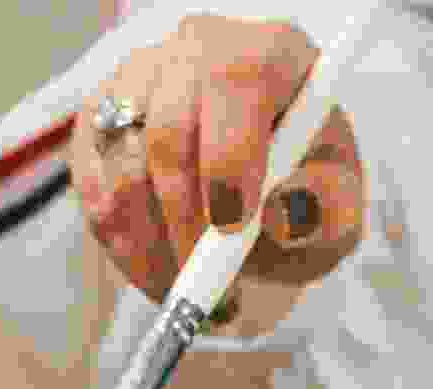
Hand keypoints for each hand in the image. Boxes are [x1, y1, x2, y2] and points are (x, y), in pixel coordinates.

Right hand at [70, 14, 365, 328]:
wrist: (266, 196)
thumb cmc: (305, 192)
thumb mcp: (337, 206)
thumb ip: (325, 208)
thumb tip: (287, 214)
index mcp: (267, 53)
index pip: (235, 81)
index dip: (227, 157)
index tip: (231, 228)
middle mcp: (195, 52)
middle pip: (167, 128)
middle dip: (184, 223)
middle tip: (209, 288)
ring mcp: (137, 83)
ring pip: (120, 166)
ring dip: (152, 248)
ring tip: (192, 294)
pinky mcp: (97, 124)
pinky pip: (94, 193)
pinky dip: (125, 251)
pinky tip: (160, 278)